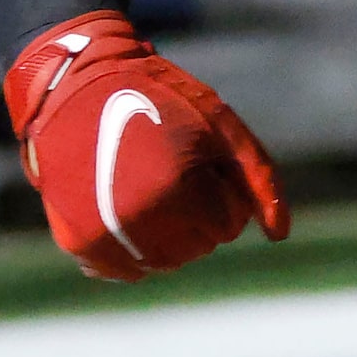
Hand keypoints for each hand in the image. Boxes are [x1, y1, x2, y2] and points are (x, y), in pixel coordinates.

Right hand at [3, 12, 288, 281]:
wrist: (78, 86)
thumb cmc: (161, 100)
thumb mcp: (222, 127)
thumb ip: (259, 181)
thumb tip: (279, 236)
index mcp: (178, 186)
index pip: (230, 225)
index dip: (221, 189)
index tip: (198, 156)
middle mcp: (138, 219)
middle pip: (200, 247)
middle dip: (199, 214)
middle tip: (172, 167)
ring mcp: (104, 234)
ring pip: (165, 263)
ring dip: (172, 234)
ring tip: (152, 185)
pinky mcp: (77, 243)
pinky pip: (127, 270)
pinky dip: (137, 249)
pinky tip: (129, 209)